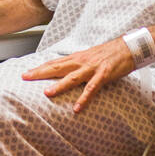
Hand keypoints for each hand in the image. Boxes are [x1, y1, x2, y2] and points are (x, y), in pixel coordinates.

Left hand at [21, 37, 135, 111]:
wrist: (128, 47)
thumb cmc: (110, 53)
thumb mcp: (90, 56)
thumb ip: (77, 63)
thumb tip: (65, 69)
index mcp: (77, 57)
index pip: (54, 62)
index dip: (40, 67)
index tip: (26, 73)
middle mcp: (81, 61)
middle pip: (57, 67)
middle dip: (40, 73)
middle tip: (25, 77)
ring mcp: (92, 68)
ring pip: (72, 77)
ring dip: (59, 85)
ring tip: (47, 93)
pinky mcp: (104, 74)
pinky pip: (92, 88)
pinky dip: (84, 98)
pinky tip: (77, 108)